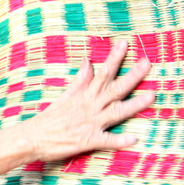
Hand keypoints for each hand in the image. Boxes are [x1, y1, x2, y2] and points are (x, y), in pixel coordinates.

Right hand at [26, 40, 153, 161]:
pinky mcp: (88, 141)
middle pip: (114, 89)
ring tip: (151, 96)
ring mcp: (90, 123)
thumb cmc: (49, 119)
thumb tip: (88, 61)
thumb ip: (80, 80)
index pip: (102, 73)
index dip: (114, 59)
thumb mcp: (65, 96)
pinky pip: (106, 140)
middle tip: (146, 62)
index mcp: (84, 96)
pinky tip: (133, 138)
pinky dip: (119, 140)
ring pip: (116, 112)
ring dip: (134, 105)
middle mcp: (90, 107)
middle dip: (132, 76)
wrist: (33, 138)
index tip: (124, 44)